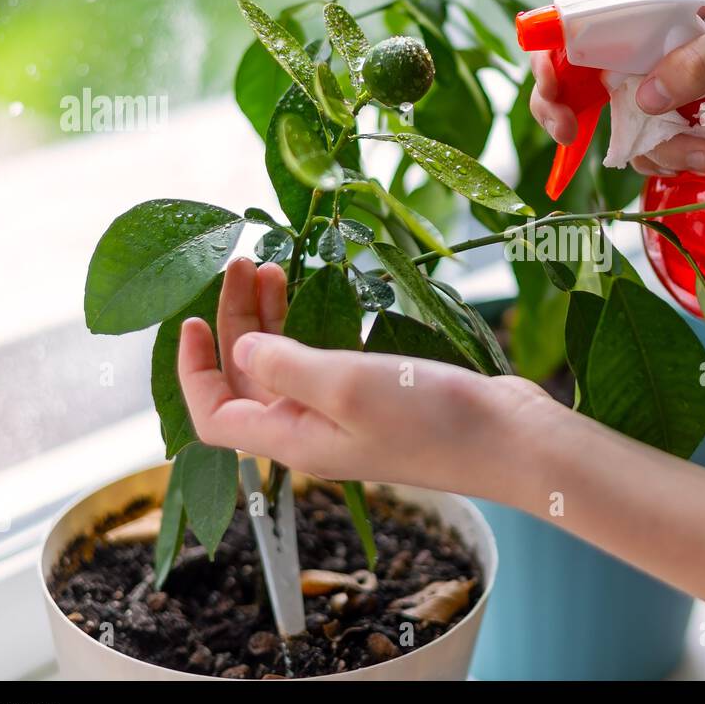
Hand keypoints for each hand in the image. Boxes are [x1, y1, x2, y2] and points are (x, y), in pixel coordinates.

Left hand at [175, 258, 562, 495]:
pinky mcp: (380, 399)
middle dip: (236, 323)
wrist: (512, 440)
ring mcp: (348, 417)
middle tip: (246, 263)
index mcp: (294, 439)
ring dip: (271, 320)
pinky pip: (325, 362)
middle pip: (248, 381)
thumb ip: (284, 366)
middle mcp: (313, 432)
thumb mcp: (345, 385)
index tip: (192, 318)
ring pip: (286, 367)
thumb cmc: (430, 419)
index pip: (216, 415)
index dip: (193, 370)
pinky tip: (318, 295)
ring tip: (272, 267)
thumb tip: (241, 348)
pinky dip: (311, 327)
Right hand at [529, 0, 704, 173]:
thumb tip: (645, 99)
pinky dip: (678, 160)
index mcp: (659, 5)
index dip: (554, 65)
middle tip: (574, 136)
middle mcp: (653, 45)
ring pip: (626, 129)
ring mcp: (669, 87)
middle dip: (575, 114)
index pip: (582, 27)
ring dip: (658, 149)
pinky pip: (657, 151)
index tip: (561, 108)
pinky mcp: (688, 123)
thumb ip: (701, 63)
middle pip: (583, 82)